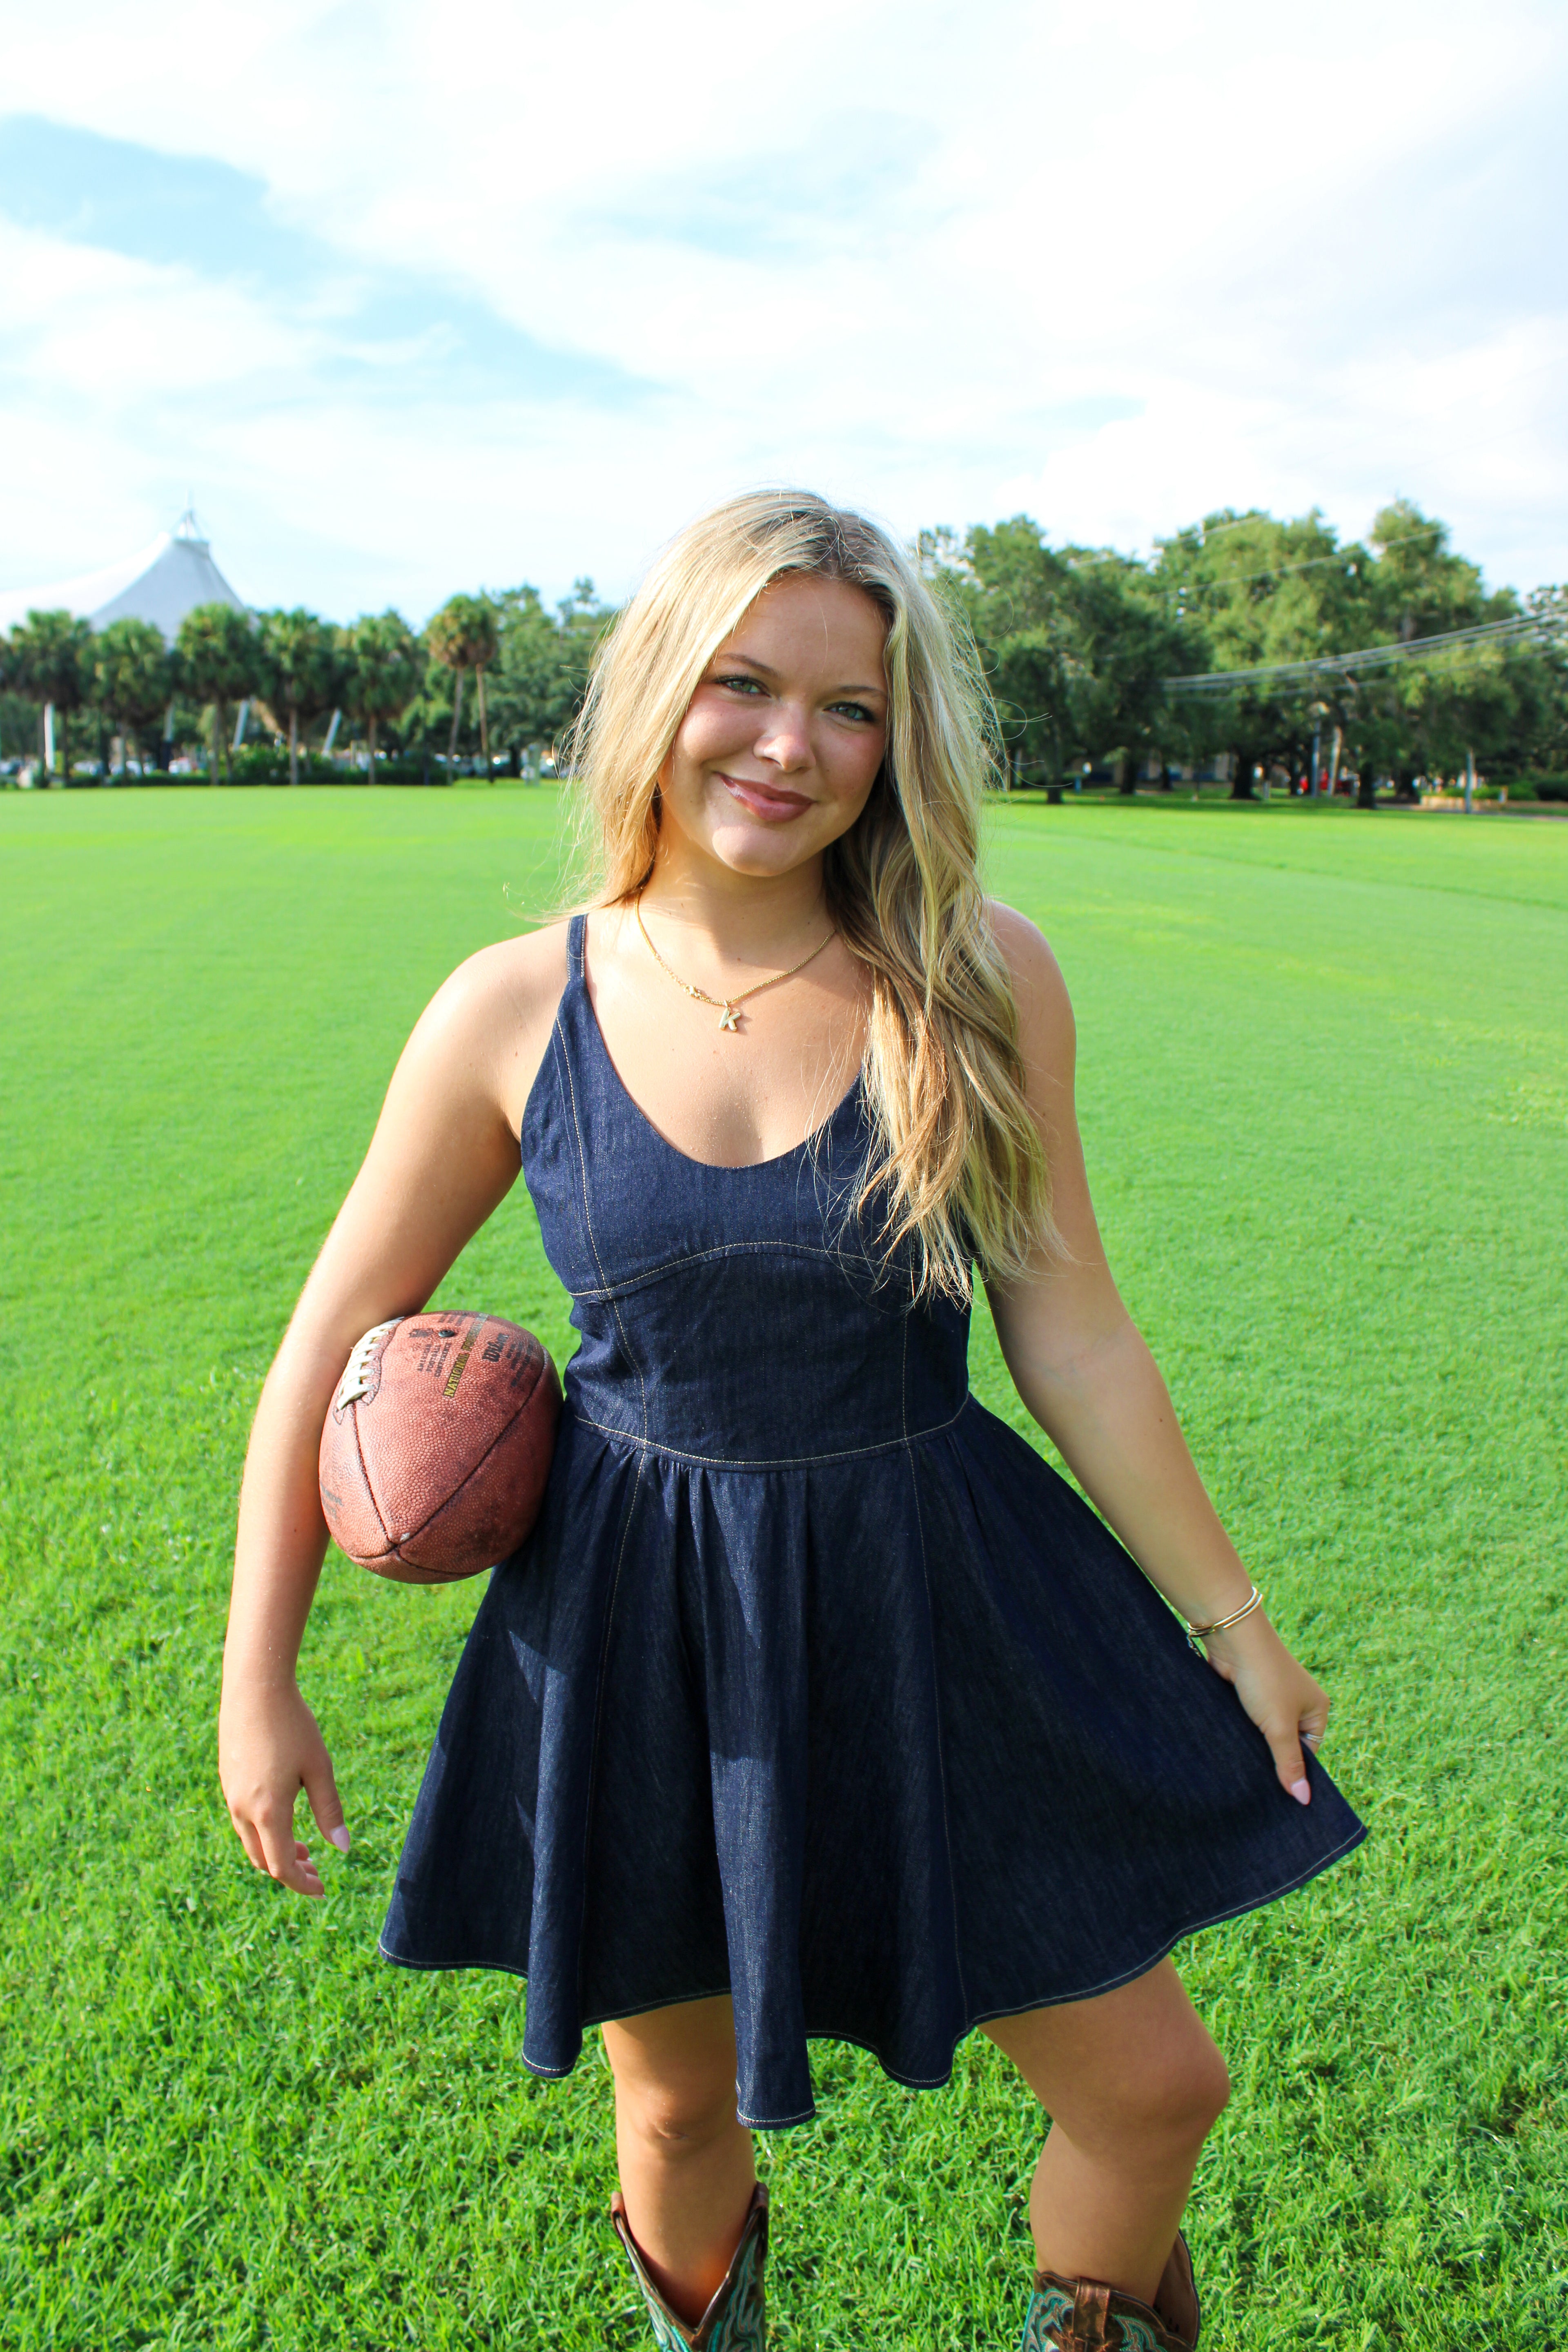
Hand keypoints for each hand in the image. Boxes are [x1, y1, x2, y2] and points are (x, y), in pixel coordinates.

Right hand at [219, 1678, 347, 1896]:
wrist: (254, 1689)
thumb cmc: (293, 1726)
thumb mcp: (319, 1768)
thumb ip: (329, 1810)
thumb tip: (343, 1848)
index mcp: (267, 1811)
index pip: (281, 1867)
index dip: (301, 1883)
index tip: (322, 1888)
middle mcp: (242, 1809)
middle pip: (262, 1859)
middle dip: (289, 1870)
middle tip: (315, 1868)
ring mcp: (229, 1795)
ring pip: (250, 1840)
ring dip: (275, 1850)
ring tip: (303, 1846)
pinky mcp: (226, 1780)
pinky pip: (242, 1820)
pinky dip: (263, 1831)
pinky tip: (283, 1816)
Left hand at [1201, 1611, 1328, 1805]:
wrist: (1233, 1640)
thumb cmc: (1265, 1680)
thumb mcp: (1280, 1727)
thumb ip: (1289, 1763)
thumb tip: (1304, 1799)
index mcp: (1316, 1709)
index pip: (1310, 1752)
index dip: (1297, 1771)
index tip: (1282, 1794)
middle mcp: (1297, 1703)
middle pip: (1287, 1744)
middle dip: (1274, 1760)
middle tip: (1261, 1788)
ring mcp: (1272, 1698)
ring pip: (1266, 1734)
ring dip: (1256, 1747)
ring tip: (1246, 1771)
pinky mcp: (1249, 1696)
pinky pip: (1249, 1723)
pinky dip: (1244, 1734)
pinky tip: (1234, 1749)